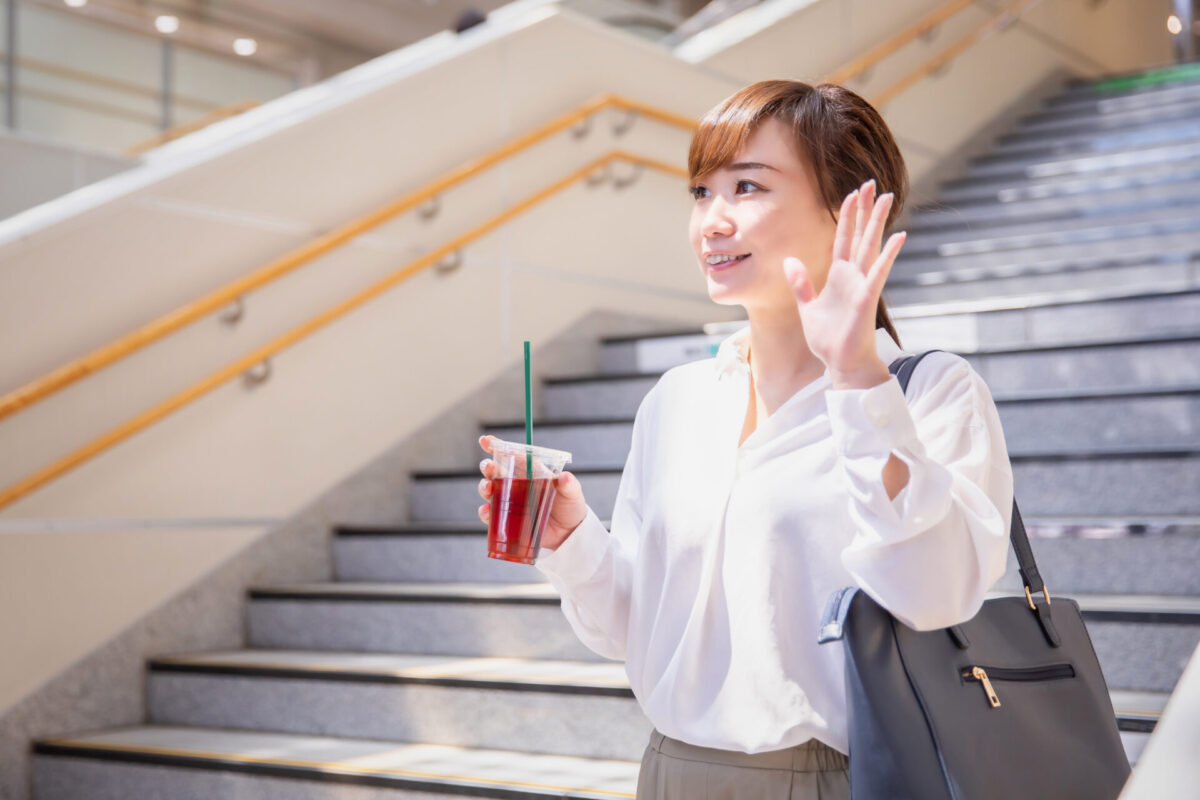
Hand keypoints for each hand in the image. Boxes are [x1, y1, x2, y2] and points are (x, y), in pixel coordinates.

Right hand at [477, 435, 588, 550]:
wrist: (569, 533)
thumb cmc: (570, 507)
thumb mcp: (573, 494)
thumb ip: (569, 485)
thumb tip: (565, 477)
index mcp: (530, 472)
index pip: (511, 455)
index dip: (496, 446)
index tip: (485, 440)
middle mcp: (517, 484)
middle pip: (495, 472)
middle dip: (487, 467)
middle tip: (488, 467)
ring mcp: (510, 502)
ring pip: (490, 491)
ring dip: (484, 487)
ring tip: (488, 488)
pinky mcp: (508, 520)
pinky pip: (491, 515)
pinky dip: (485, 513)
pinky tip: (487, 511)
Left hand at [782, 179, 906, 384]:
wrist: (840, 363)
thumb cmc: (828, 339)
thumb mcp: (808, 307)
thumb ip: (801, 283)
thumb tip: (790, 260)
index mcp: (839, 276)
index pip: (843, 239)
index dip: (847, 216)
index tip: (851, 193)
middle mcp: (853, 276)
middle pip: (860, 235)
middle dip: (865, 210)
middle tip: (872, 183)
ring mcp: (862, 285)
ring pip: (871, 246)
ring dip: (878, 222)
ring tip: (886, 197)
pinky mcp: (867, 298)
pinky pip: (879, 272)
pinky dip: (888, 254)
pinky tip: (898, 236)